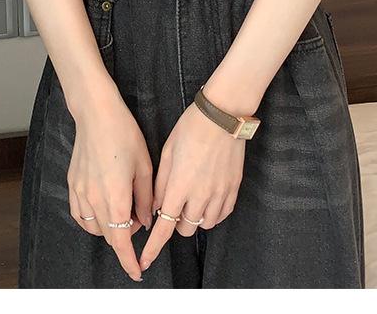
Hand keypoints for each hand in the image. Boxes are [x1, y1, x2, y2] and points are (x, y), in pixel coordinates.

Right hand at [67, 92, 153, 282]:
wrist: (97, 114)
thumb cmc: (124, 134)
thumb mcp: (145, 166)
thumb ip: (146, 199)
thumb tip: (146, 221)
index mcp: (116, 197)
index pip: (121, 242)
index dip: (129, 261)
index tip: (137, 271)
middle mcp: (94, 199)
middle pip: (109, 236)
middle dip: (125, 238)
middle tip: (139, 221)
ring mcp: (80, 192)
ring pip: (94, 227)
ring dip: (109, 229)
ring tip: (123, 211)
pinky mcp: (72, 184)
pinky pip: (80, 214)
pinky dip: (91, 220)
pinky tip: (102, 210)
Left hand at [140, 101, 245, 271]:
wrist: (223, 115)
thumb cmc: (191, 127)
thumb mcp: (167, 151)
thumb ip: (160, 183)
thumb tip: (155, 207)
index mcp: (179, 185)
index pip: (164, 227)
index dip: (152, 248)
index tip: (143, 261)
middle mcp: (200, 195)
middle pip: (185, 229)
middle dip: (175, 222)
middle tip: (174, 203)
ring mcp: (220, 193)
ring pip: (205, 225)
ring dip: (194, 218)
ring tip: (192, 198)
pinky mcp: (233, 188)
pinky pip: (223, 214)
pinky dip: (213, 213)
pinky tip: (208, 199)